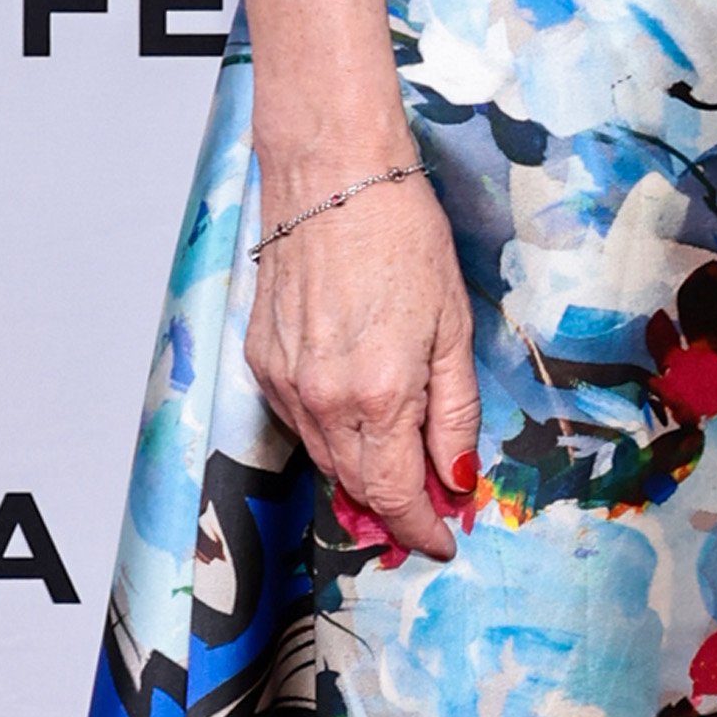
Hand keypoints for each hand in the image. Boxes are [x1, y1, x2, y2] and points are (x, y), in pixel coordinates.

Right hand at [246, 155, 480, 557]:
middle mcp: (321, 399)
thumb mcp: (453, 329)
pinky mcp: (260, 360)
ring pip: (323, 459)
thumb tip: (456, 479)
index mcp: (378, 396)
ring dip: (360, 474)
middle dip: (394, 507)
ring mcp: (282, 381)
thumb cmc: (401, 235)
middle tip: (429, 510)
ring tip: (397, 473)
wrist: (332, 175)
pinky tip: (356, 421)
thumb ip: (454, 414)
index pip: (395, 495)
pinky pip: (297, 422)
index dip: (421, 528)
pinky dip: (329, 435)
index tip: (442, 541)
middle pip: (356, 486)